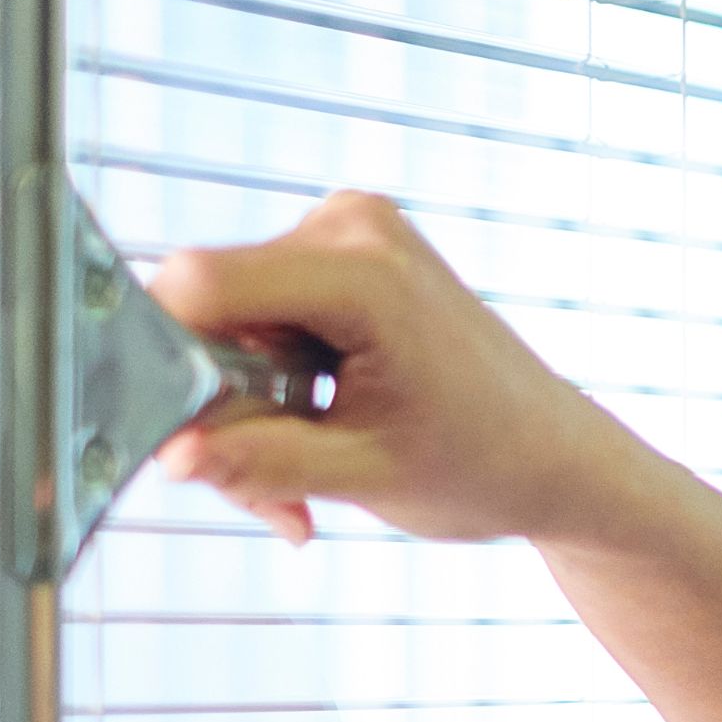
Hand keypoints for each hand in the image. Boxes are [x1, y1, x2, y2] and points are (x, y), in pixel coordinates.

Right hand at [139, 193, 701, 556]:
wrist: (553, 455)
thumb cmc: (482, 465)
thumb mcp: (363, 476)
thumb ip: (259, 461)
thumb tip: (169, 456)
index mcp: (362, 270)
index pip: (200, 284)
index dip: (168, 361)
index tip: (182, 438)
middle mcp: (350, 226)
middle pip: (211, 313)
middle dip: (221, 410)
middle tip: (271, 495)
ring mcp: (349, 232)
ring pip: (231, 326)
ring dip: (248, 412)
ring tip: (304, 482)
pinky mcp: (345, 253)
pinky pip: (265, 319)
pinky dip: (274, 389)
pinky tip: (316, 436)